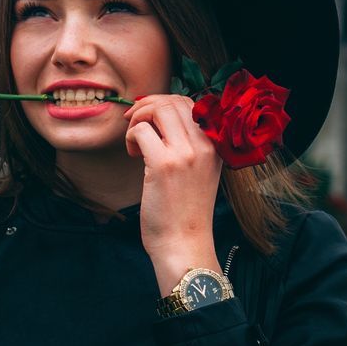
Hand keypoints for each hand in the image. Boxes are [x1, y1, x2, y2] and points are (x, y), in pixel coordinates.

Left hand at [124, 94, 223, 294]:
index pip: (193, 104)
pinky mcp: (163, 165)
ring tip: (135, 142)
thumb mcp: (202, 173)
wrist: (184, 243)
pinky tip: (134, 155)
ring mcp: (185, 154)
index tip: (150, 116)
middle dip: (148, 106)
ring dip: (139, 119)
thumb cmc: (186, 212)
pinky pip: (141, 131)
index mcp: (216, 146)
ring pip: (158, 110)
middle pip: (174, 102)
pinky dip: (131, 137)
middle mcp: (204, 145)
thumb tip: (162, 119)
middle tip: (134, 123)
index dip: (166, 103)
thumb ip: (192, 147)